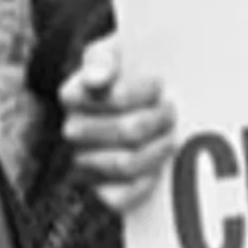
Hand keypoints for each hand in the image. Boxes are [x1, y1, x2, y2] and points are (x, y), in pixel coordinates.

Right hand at [58, 35, 178, 216]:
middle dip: (159, 119)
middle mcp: (75, 129)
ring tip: (171, 135)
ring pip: (127, 164)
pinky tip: (159, 169)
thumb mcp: (116, 49)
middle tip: (172, 110)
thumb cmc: (128, 68)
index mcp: (74, 94)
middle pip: (128, 130)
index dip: (142, 92)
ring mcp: (85, 160)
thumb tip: (97, 77)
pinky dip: (143, 185)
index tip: (159, 83)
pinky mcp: (99, 189)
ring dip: (159, 149)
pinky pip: (118, 198)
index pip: (114, 97)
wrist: (136, 90)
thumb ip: (105, 57)